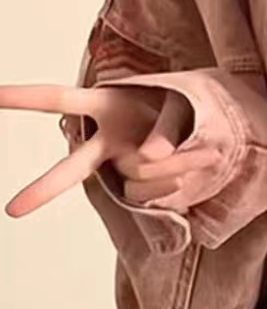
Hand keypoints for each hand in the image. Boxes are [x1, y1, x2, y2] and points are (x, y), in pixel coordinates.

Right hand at [0, 85, 217, 216]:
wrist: (205, 129)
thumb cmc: (178, 106)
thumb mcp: (179, 102)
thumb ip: (166, 125)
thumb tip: (151, 156)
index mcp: (105, 106)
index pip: (58, 100)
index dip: (23, 97)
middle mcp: (106, 141)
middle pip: (72, 168)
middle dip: (45, 189)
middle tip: (13, 211)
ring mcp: (124, 165)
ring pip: (140, 174)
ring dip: (176, 163)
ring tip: (205, 150)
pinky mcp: (144, 184)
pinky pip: (159, 188)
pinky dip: (186, 173)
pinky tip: (202, 162)